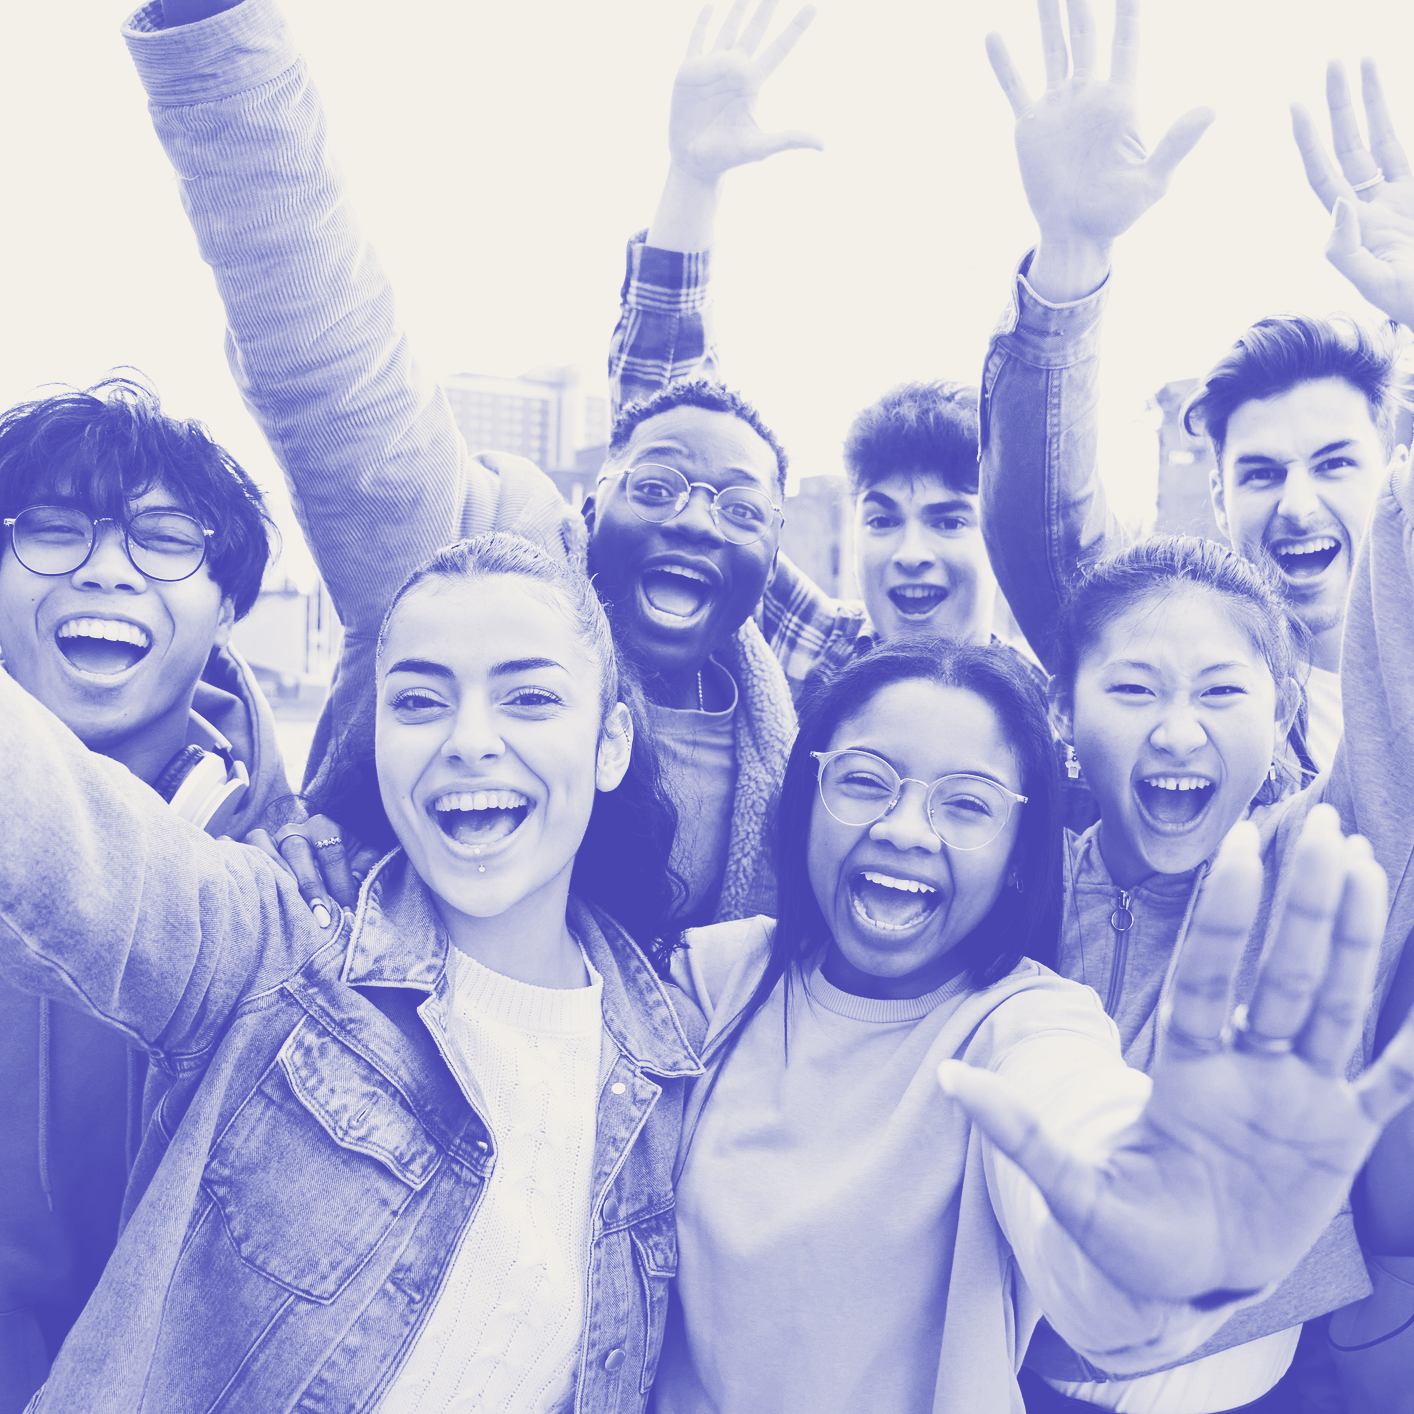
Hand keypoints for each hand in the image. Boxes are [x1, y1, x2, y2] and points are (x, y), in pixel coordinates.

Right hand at [244, 813, 375, 924]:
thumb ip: (365, 870)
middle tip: (320, 915)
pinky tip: (254, 892)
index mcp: (325, 826)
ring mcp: (271, 839)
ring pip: (264, 846)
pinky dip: (246, 866)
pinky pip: (245, 852)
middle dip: (309, 885)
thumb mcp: (365, 858)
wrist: (327, 850)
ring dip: (276, 876)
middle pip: (297, 850)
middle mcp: (296, 829)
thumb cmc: (348, 858)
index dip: (341, 884)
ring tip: (287, 905)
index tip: (347, 911)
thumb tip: (354, 894)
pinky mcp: (253, 850)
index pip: (333, 853)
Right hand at [666, 0, 820, 185]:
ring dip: (737, 7)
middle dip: (767, 6)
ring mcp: (712, 67)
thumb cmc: (728, 157)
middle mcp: (735, 69)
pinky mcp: (689, 71)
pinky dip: (703, 22)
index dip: (796, 28)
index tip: (813, 7)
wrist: (694, 163)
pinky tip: (710, 6)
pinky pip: (697, 40)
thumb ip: (790, 139)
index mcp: (753, 81)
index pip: (780, 47)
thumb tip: (824, 144)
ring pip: (728, 28)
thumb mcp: (760, 148)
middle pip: (756, 29)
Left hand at [941, 805, 1413, 1304]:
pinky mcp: (1339, 1137)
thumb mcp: (1073, 1191)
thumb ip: (1021, 1135)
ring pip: (1331, 1003)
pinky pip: (1387, 1085)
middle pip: (1280, 972)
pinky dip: (1410, 1050)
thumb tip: (950, 1077)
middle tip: (1321, 826)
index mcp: (1186, 1072)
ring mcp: (1296, 1097)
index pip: (1206, 976)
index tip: (1237, 847)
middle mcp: (1245, 1068)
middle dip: (1302, 902)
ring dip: (1352, 938)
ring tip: (1365, 863)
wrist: (1185, 1273)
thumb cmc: (1128, 1230)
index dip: (1225, 917)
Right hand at [987, 0, 1213, 301]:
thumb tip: (1211, 109)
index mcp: (1120, 101)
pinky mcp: (1031, 126)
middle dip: (1080, 3)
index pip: (1125, 43)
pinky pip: (1016, 87)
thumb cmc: (1119, 214)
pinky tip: (994, 35)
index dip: (1128, 11)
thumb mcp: (1153, 181)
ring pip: (1053, 50)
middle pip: (1086, 34)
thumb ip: (1177, 144)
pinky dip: (1004, 63)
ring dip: (1048, 17)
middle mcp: (1089, 96)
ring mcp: (1058, 107)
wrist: (1076, 235)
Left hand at [1292, 59, 1413, 329]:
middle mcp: (1374, 204)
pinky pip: (1410, 147)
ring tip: (1363, 60)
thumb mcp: (1374, 284)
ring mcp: (1403, 193)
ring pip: (1382, 136)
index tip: (1295, 104)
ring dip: (1371, 100)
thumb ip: (1347, 250)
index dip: (1309, 141)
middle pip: (1350, 144)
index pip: (1323, 173)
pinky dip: (1397, 118)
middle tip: (1332, 62)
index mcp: (1355, 226)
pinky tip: (1391, 91)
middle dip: (1340, 105)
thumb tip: (1340, 204)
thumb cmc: (1411, 302)